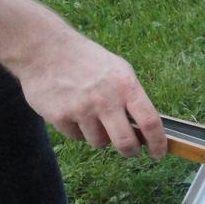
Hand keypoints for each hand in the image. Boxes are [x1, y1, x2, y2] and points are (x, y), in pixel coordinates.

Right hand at [14, 29, 167, 157]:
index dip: (158, 142)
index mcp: (126, 86)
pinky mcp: (60, 117)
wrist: (45, 50)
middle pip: (125, 142)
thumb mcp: (119, 70)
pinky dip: (78, 130)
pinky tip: (73, 111)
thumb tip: (146, 127)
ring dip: (100, 136)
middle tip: (130, 150)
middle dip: (130, 151)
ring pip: (99, 142)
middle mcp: (106, 100)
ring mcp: (82, 109)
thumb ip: (132, 96)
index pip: (150, 122)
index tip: (159, 153)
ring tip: (92, 115)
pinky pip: (76, 137)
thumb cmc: (87, 60)